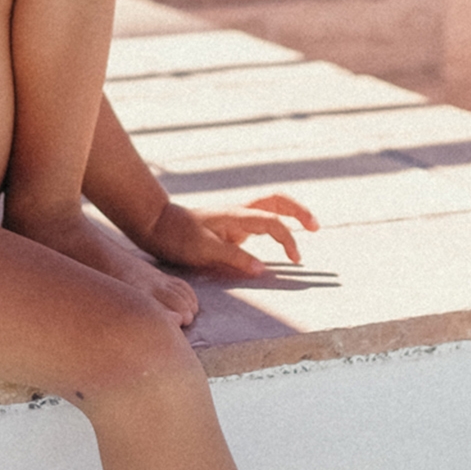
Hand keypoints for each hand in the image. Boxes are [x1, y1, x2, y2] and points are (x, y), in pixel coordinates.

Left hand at [145, 194, 317, 279]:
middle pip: (276, 200)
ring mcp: (235, 218)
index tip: (295, 260)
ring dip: (289, 214)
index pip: (273, 223)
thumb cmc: (177, 237)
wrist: (155, 225)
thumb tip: (262, 269)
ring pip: (269, 207)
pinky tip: (278, 240)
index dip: (288, 240)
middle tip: (315, 226)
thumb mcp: (203, 250)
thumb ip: (234, 257)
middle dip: (299, 211)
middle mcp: (239, 213)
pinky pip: (259, 221)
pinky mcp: (230, 227)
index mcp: (236, 216)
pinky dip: (274, 225)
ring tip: (307, 227)